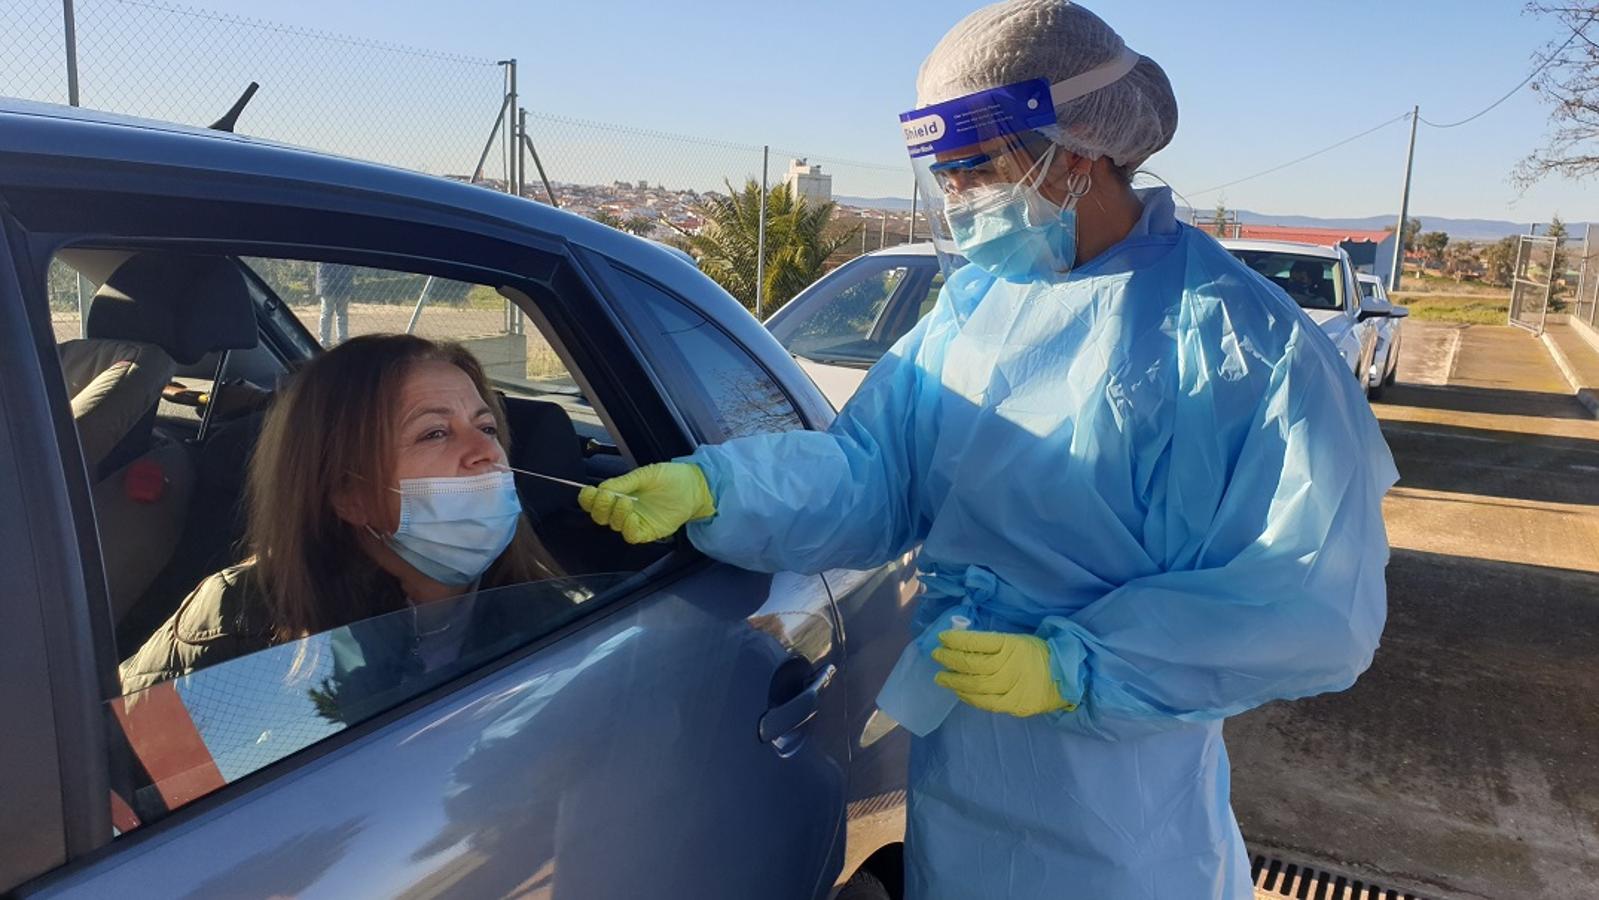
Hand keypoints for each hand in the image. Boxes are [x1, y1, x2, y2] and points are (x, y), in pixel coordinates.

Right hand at [578, 462, 715, 543]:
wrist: (694, 487)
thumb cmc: (671, 478)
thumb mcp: (645, 474)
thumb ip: (624, 482)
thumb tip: (602, 488)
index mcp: (620, 493)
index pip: (594, 501)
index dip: (588, 499)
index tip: (591, 491)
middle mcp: (624, 509)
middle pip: (599, 515)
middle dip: (599, 506)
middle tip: (608, 495)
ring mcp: (635, 521)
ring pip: (613, 525)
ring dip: (615, 514)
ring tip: (626, 501)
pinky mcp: (647, 531)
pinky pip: (630, 535)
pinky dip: (627, 527)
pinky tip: (632, 517)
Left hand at [933, 630, 1076, 717]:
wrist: (1069, 677)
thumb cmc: (1040, 654)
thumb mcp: (1019, 639)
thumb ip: (995, 643)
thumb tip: (965, 643)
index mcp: (1011, 645)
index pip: (976, 641)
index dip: (956, 640)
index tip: (942, 638)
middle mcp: (1009, 665)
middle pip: (971, 664)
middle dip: (950, 659)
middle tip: (937, 656)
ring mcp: (1011, 687)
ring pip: (975, 685)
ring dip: (954, 681)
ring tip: (941, 677)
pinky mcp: (1014, 704)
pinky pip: (986, 703)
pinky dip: (969, 697)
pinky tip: (959, 692)